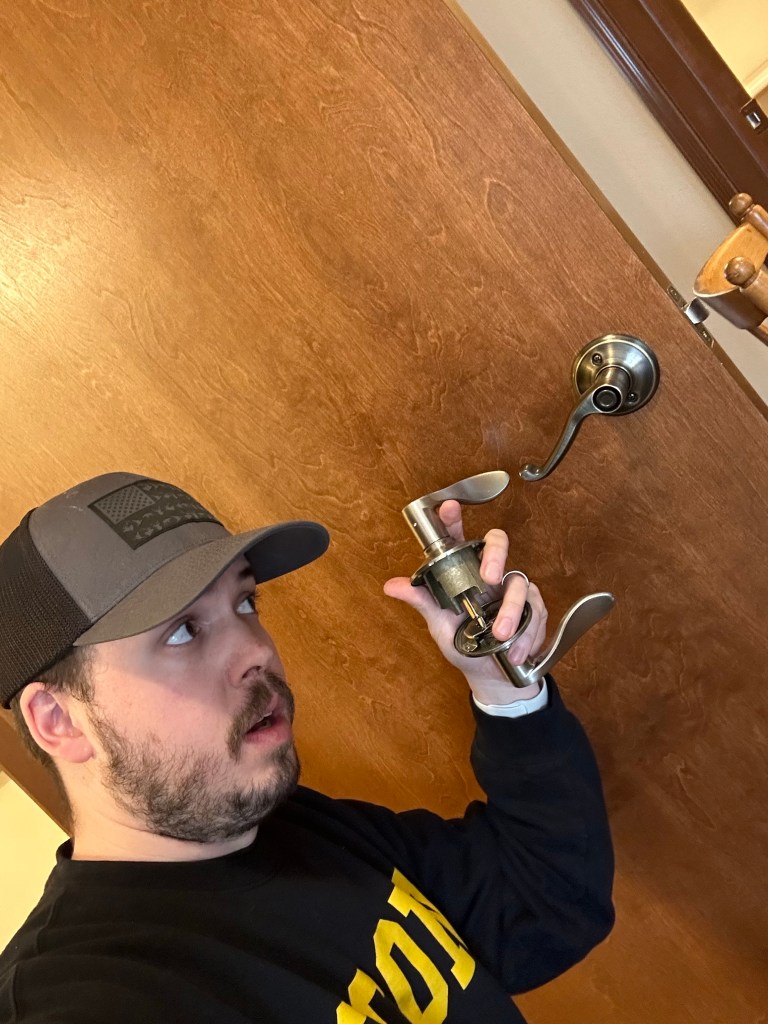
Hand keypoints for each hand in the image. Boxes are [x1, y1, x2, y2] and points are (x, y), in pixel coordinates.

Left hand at [383, 500, 548, 704]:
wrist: (491, 678)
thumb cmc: (464, 645)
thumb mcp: (439, 624)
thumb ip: (422, 601)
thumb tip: (391, 586)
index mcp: (464, 574)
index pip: (459, 540)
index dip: (454, 521)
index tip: (449, 508)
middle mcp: (489, 575)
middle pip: (498, 545)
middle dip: (496, 555)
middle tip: (490, 577)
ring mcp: (513, 590)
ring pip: (519, 584)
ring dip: (512, 613)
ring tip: (500, 636)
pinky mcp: (534, 609)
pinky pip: (536, 611)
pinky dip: (526, 633)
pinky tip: (515, 650)